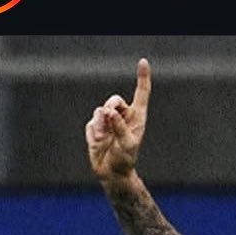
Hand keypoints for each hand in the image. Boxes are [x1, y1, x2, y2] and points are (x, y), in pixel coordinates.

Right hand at [85, 58, 151, 182]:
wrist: (111, 172)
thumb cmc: (124, 159)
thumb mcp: (127, 144)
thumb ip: (119, 127)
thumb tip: (109, 111)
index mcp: (137, 118)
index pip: (141, 94)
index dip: (142, 78)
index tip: (143, 62)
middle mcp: (123, 116)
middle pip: (114, 99)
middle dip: (110, 107)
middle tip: (110, 120)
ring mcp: (109, 120)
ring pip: (101, 110)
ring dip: (102, 125)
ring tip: (107, 139)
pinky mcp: (97, 126)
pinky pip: (92, 122)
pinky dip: (94, 132)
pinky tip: (100, 142)